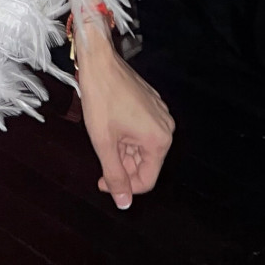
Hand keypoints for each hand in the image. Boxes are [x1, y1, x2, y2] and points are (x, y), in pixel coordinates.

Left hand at [77, 31, 173, 208]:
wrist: (99, 60)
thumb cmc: (101, 98)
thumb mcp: (104, 142)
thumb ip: (115, 176)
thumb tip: (124, 204)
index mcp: (159, 141)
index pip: (146, 180)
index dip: (123, 186)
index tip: (102, 182)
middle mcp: (166, 128)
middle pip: (145, 162)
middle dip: (122, 165)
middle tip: (100, 156)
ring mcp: (160, 113)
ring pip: (142, 146)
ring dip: (123, 149)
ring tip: (103, 136)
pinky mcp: (152, 102)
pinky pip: (142, 129)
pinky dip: (126, 134)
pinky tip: (110, 125)